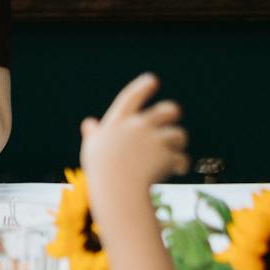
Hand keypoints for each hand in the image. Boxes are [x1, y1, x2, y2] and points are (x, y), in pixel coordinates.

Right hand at [79, 73, 188, 201]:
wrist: (116, 190)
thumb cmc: (101, 172)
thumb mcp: (92, 150)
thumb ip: (93, 135)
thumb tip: (88, 123)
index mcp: (118, 122)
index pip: (131, 97)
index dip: (142, 87)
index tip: (152, 80)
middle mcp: (139, 126)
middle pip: (166, 111)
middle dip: (171, 113)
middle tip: (174, 116)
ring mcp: (154, 140)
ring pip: (178, 134)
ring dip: (178, 142)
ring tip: (175, 153)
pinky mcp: (167, 156)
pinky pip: (181, 158)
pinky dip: (181, 164)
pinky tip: (179, 170)